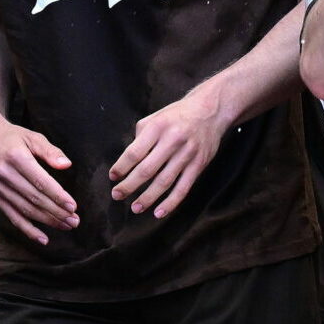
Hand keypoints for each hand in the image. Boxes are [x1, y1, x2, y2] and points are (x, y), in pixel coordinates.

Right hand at [0, 118, 78, 243]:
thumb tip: (66, 165)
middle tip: (75, 220)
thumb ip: (50, 151)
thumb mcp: (32, 137)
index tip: (73, 206)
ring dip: (47, 221)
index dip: (58, 196)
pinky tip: (43, 238)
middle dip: (57, 212)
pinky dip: (27, 229)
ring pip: (25, 210)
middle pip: (34, 198)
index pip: (40, 181)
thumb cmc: (11, 136)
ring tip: (66, 226)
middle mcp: (5, 174)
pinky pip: (12, 216)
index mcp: (16, 157)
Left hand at [110, 88, 226, 216]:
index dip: (122, 167)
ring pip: (164, 181)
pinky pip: (183, 188)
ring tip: (135, 208)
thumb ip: (141, 137)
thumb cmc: (177, 115)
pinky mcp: (199, 165)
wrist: (210, 110)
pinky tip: (159, 212)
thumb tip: (128, 161)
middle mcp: (172, 140)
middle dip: (129, 185)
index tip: (113, 177)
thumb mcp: (155, 118)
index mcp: (158, 127)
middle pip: (147, 169)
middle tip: (117, 195)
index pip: (134, 152)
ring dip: (148, 198)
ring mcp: (187, 154)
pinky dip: (171, 203)